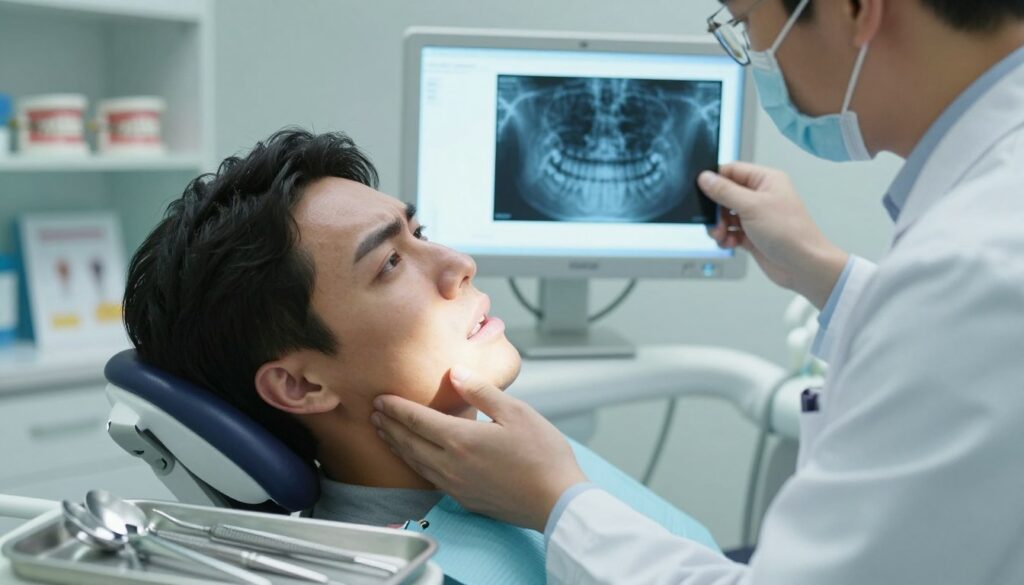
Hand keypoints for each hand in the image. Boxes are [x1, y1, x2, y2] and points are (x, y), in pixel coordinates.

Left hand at [371, 366, 587, 531]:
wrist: (556, 502)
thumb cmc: (543, 455)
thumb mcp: (516, 413)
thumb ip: (481, 392)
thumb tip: (454, 373)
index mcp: (460, 440)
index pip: (417, 420)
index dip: (396, 408)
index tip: (380, 399)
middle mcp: (451, 466)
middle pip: (409, 443)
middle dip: (389, 427)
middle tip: (374, 414)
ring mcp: (456, 486)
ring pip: (415, 464)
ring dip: (397, 446)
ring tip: (386, 434)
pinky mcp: (465, 500)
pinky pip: (430, 479)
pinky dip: (415, 464)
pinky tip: (416, 460)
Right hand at [699, 162, 848, 308]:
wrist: (802, 265)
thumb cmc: (789, 233)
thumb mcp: (752, 206)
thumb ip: (725, 191)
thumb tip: (705, 178)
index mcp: (766, 180)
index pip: (732, 171)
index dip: (715, 179)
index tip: (700, 190)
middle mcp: (761, 196)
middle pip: (725, 195)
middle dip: (715, 209)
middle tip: (713, 220)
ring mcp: (756, 216)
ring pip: (725, 215)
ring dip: (719, 226)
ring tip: (721, 235)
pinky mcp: (752, 235)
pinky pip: (730, 232)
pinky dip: (726, 238)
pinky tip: (730, 243)